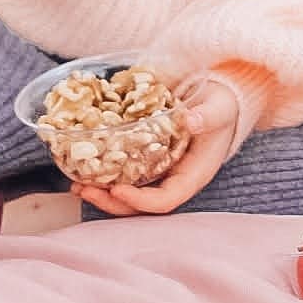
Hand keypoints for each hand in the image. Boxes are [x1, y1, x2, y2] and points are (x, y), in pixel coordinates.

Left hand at [71, 78, 239, 215]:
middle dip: (112, 202)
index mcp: (193, 175)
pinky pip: (128, 173)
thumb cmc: (224, 106)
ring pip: (131, 192)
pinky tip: (87, 167)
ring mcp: (162, 171)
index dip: (140, 200)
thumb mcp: (219, 109)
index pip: (165, 200)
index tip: (118, 189)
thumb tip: (189, 120)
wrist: (223, 98)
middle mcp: (175, 179)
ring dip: (104, 193)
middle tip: (85, 189)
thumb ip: (206, 116)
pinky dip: (107, 174)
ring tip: (78, 185)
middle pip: (141, 205)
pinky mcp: (151, 158)